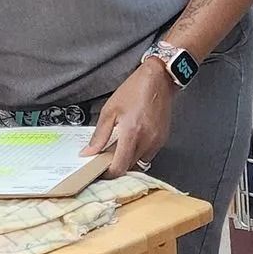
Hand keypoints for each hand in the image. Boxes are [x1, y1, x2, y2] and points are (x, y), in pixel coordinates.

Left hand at [86, 62, 173, 178]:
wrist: (158, 80)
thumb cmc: (134, 90)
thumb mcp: (110, 110)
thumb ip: (99, 135)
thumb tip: (89, 152)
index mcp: (131, 133)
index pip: (120, 167)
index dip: (109, 173)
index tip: (101, 170)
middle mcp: (147, 140)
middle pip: (130, 167)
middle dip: (118, 166)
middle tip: (107, 158)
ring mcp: (157, 141)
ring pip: (140, 163)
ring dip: (129, 160)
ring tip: (120, 148)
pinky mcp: (163, 139)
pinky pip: (149, 154)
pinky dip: (139, 153)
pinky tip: (132, 141)